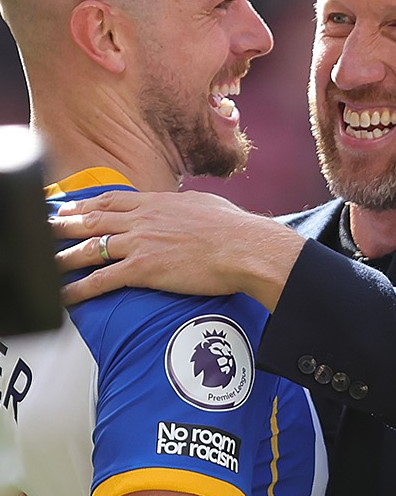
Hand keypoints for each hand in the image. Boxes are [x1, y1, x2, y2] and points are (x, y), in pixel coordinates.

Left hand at [49, 191, 305, 309]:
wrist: (248, 248)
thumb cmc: (239, 230)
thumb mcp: (208, 205)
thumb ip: (187, 206)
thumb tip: (185, 208)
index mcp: (157, 202)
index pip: (110, 200)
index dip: (85, 204)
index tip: (71, 208)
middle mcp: (142, 219)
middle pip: (91, 219)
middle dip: (63, 225)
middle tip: (46, 230)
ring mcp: (140, 243)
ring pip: (88, 247)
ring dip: (62, 256)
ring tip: (46, 263)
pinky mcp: (144, 269)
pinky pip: (101, 279)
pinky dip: (79, 288)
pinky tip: (66, 296)